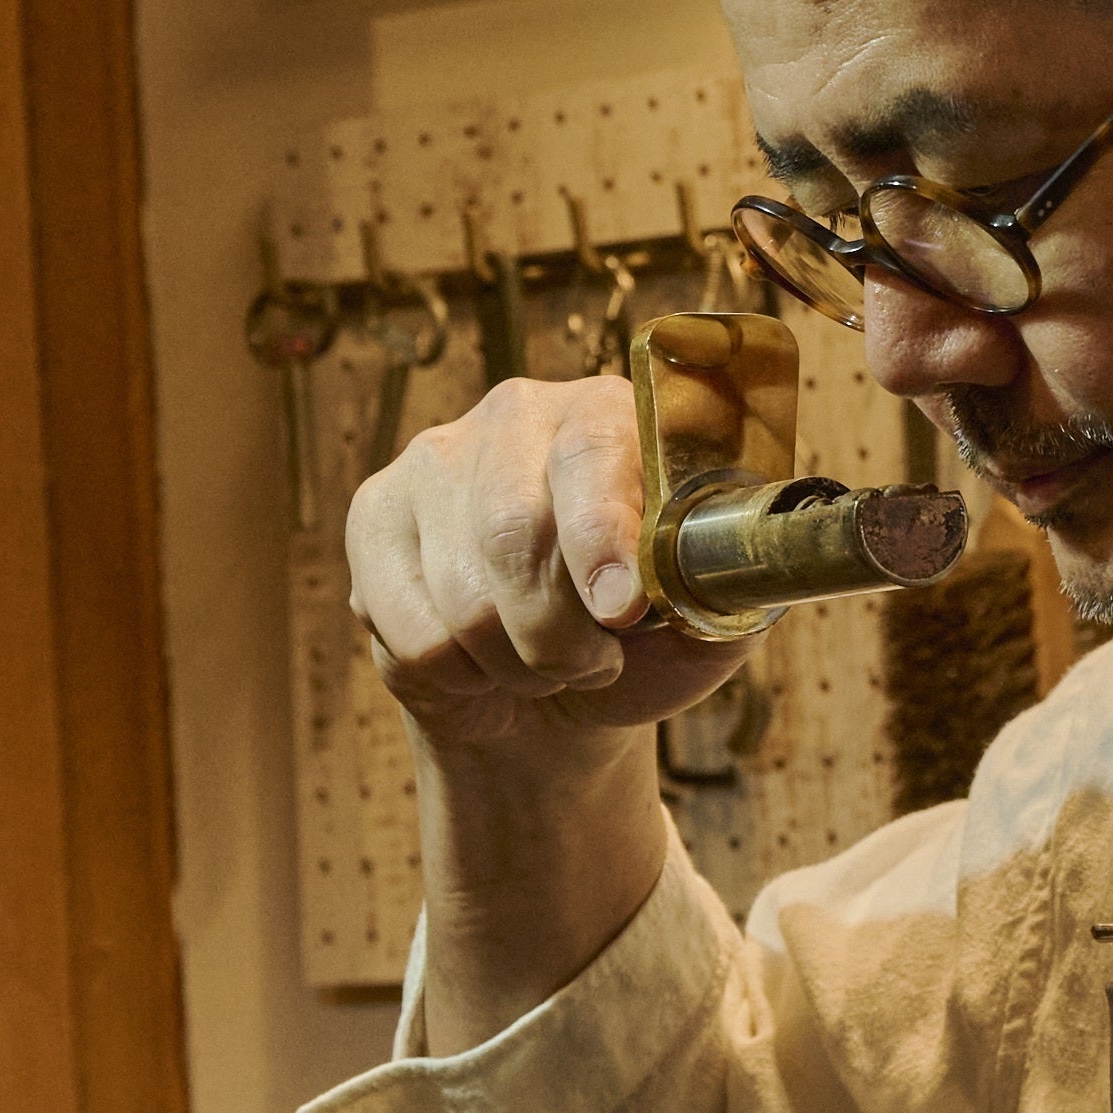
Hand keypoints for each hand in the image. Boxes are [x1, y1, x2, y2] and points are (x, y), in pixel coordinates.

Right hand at [346, 374, 754, 746]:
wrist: (555, 698)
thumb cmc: (643, 647)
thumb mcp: (710, 620)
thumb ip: (730, 586)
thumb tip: (738, 563)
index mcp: (614, 414)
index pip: (594, 453)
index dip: (603, 536)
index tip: (624, 612)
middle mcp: (518, 414)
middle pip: (513, 530)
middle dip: (558, 634)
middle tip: (591, 665)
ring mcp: (436, 460)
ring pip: (460, 596)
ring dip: (511, 664)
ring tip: (537, 664)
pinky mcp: (374, 516)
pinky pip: (409, 630)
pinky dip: (454, 676)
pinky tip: (478, 661)